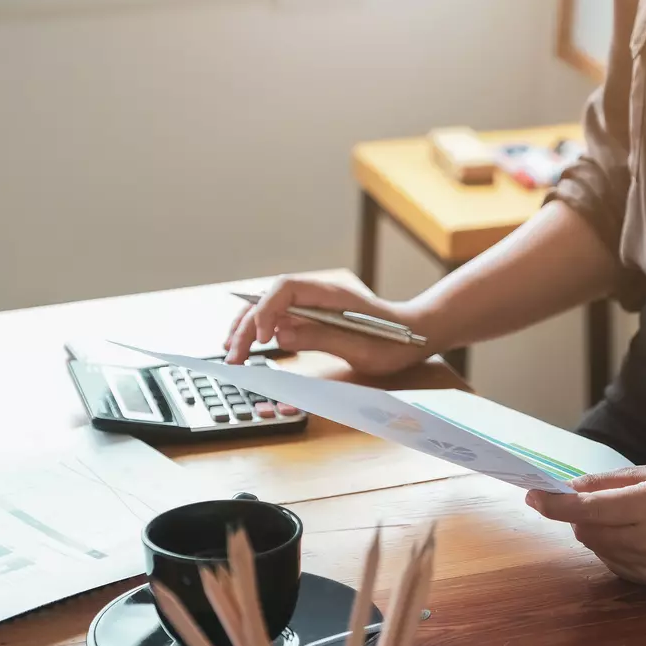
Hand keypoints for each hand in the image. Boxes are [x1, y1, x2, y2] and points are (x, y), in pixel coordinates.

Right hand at [223, 275, 432, 375]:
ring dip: (247, 328)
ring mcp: (314, 305)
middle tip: (233, 355)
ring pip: (270, 308)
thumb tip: (281, 334)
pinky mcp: (313, 317)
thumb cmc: (394, 341)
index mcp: (331, 294)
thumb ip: (321, 338)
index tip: (263, 339)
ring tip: (230, 351)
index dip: (267, 310)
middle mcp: (318, 294)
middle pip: (270, 300)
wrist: (415, 335)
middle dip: (247, 325)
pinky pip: (280, 319)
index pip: (285, 289)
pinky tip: (248, 346)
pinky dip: (260, 331)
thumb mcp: (361, 347)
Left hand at [524, 464, 645, 585]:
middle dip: (576, 517)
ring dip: (593, 533)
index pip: (590, 509)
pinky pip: (615, 565)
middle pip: (588, 533)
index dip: (556, 505)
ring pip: (599, 550)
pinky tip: (630, 534)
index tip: (533, 496)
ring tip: (618, 516)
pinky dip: (610, 548)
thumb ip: (607, 483)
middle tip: (585, 501)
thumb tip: (568, 490)